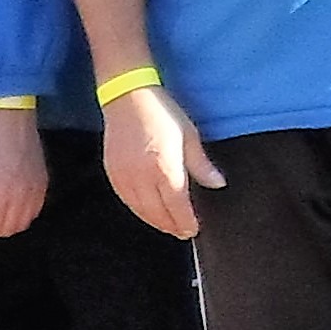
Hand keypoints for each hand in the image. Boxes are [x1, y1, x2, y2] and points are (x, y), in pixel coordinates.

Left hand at [0, 107, 48, 241]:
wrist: (13, 118)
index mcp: (2, 193)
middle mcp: (22, 196)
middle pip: (9, 229)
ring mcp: (36, 190)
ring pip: (24, 223)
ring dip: (8, 225)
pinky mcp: (44, 183)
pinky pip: (36, 211)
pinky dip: (24, 216)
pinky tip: (13, 208)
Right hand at [105, 81, 223, 237]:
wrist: (128, 97)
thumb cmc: (162, 113)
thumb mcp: (188, 136)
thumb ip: (201, 165)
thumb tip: (218, 184)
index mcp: (165, 168)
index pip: (178, 207)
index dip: (186, 222)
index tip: (194, 229)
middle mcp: (143, 177)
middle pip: (159, 213)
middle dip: (172, 226)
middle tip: (183, 232)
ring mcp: (125, 176)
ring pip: (141, 211)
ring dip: (156, 222)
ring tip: (168, 226)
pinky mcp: (113, 173)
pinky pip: (126, 201)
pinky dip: (139, 211)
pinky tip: (148, 212)